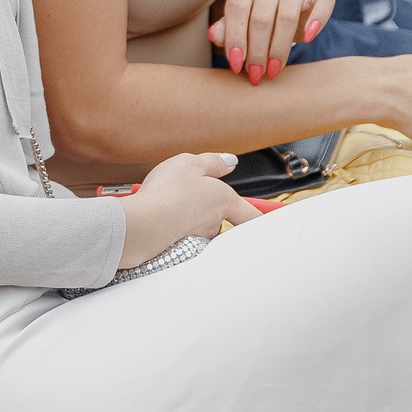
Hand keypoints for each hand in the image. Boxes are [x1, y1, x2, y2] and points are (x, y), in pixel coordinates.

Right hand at [115, 153, 256, 268]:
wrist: (141, 224)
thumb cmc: (167, 193)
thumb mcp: (189, 163)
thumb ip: (212, 162)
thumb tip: (229, 161)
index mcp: (224, 201)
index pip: (254, 214)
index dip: (261, 215)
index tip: (269, 216)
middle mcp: (215, 224)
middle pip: (223, 221)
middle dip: (211, 212)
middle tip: (193, 199)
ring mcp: (199, 239)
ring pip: (200, 229)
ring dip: (190, 220)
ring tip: (169, 206)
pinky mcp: (181, 250)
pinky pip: (182, 238)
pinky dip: (174, 230)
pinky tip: (158, 220)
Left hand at [208, 0, 333, 81]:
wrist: (280, 6)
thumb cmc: (252, 15)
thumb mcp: (236, 21)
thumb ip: (226, 27)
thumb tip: (215, 35)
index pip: (237, 8)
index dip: (235, 39)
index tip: (236, 65)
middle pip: (261, 16)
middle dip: (257, 51)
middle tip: (255, 74)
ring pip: (287, 16)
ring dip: (279, 48)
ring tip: (273, 69)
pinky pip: (323, 3)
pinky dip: (317, 20)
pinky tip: (308, 39)